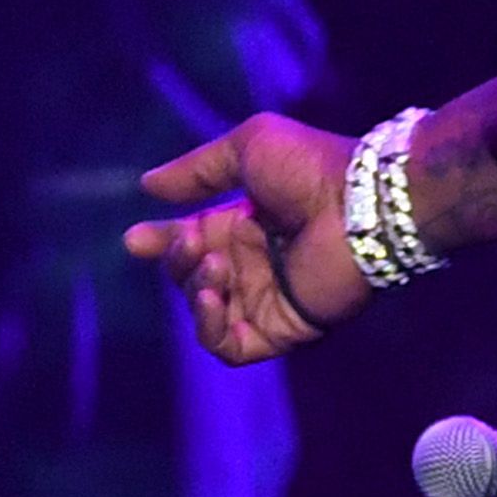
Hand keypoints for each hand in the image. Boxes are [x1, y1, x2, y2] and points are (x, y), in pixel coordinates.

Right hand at [129, 115, 371, 363]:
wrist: (360, 203)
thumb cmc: (310, 170)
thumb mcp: (246, 149)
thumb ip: (196, 170)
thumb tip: (147, 186)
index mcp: (247, 224)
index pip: (191, 240)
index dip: (161, 242)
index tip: (136, 240)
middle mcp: (255, 264)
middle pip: (191, 277)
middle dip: (178, 260)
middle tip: (191, 241)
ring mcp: (268, 299)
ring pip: (206, 313)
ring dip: (194, 289)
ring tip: (212, 265)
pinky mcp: (283, 329)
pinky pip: (231, 348)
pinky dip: (210, 327)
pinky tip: (210, 297)